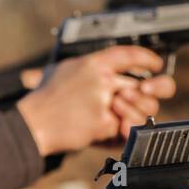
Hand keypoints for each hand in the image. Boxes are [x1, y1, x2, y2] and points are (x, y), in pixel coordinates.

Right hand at [15, 46, 176, 155]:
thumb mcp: (62, 70)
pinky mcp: (104, 123)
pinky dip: (121, 134)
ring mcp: (104, 102)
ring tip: (118, 117)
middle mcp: (102, 79)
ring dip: (134, 115)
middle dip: (154, 92)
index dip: (147, 59)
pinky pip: (126, 130)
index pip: (129, 55)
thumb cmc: (43, 100)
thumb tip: (104, 68)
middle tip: (147, 95)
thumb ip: (86, 68)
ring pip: (141, 109)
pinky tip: (112, 131)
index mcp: (92, 63)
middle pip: (146, 85)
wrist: (32, 124)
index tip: (156, 64)